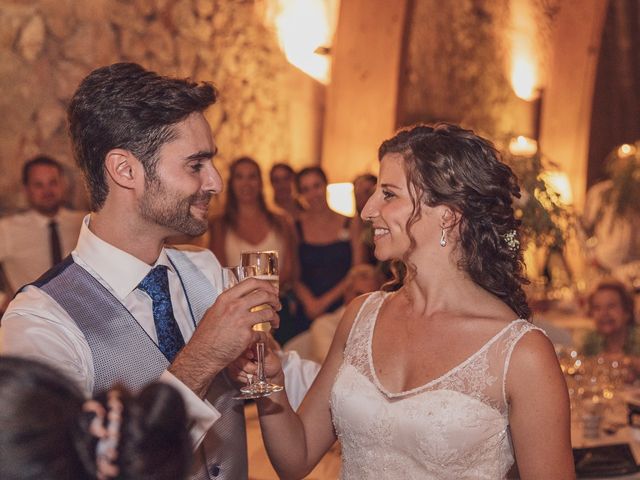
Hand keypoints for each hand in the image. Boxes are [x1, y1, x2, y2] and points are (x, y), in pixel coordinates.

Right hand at [169, 277, 280, 395]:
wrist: (202, 355)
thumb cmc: (205, 336)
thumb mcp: (213, 312)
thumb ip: (227, 304)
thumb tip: (238, 299)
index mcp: (226, 298)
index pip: (251, 282)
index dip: (266, 285)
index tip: (272, 291)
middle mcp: (234, 306)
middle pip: (264, 295)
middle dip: (275, 300)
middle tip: (277, 306)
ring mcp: (241, 320)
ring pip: (268, 313)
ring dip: (275, 318)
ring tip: (275, 323)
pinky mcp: (246, 336)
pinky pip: (263, 334)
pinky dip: (265, 337)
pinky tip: (262, 339)